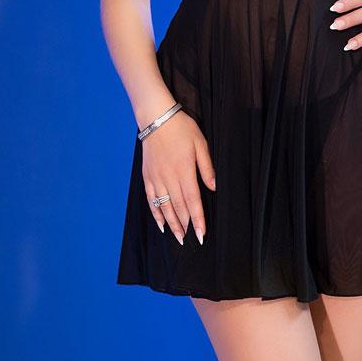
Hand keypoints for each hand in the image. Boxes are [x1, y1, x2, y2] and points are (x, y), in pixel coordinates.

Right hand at [141, 110, 215, 244]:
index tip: (201, 235)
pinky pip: (151, 199)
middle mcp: (169, 178)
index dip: (198, 220)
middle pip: (178, 208)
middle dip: (185, 227)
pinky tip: (161, 224)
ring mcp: (157, 178)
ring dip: (172, 224)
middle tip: (190, 241)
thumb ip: (207, 168)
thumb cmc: (182, 129)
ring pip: (164, 206)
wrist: (157, 119)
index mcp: (185, 171)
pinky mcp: (148, 176)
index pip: (193, 201)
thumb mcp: (201, 144)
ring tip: (178, 237)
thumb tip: (213, 188)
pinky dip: (156, 213)